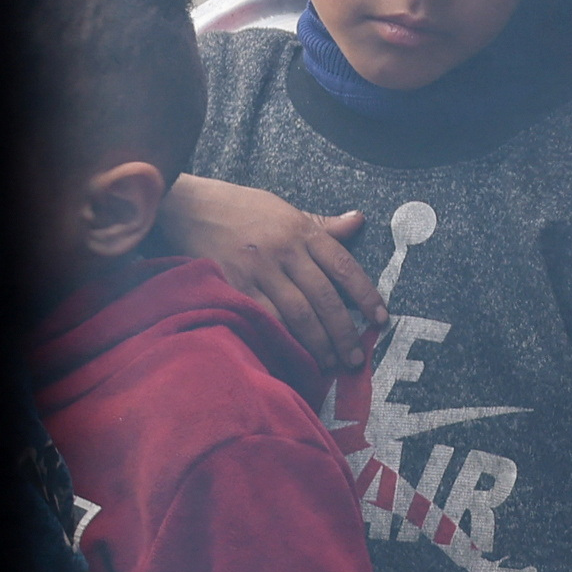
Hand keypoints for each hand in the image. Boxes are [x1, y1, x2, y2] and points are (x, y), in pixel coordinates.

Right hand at [160, 174, 380, 373]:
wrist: (190, 208)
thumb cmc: (241, 211)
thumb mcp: (285, 210)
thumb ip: (322, 225)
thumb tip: (359, 221)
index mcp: (302, 232)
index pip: (344, 266)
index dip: (366, 295)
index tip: (381, 320)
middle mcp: (285, 251)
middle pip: (324, 297)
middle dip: (343, 331)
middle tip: (354, 359)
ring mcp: (259, 270)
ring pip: (298, 313)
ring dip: (317, 343)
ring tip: (329, 363)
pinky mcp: (235, 286)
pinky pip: (265, 319)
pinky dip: (282, 339)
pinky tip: (293, 355)